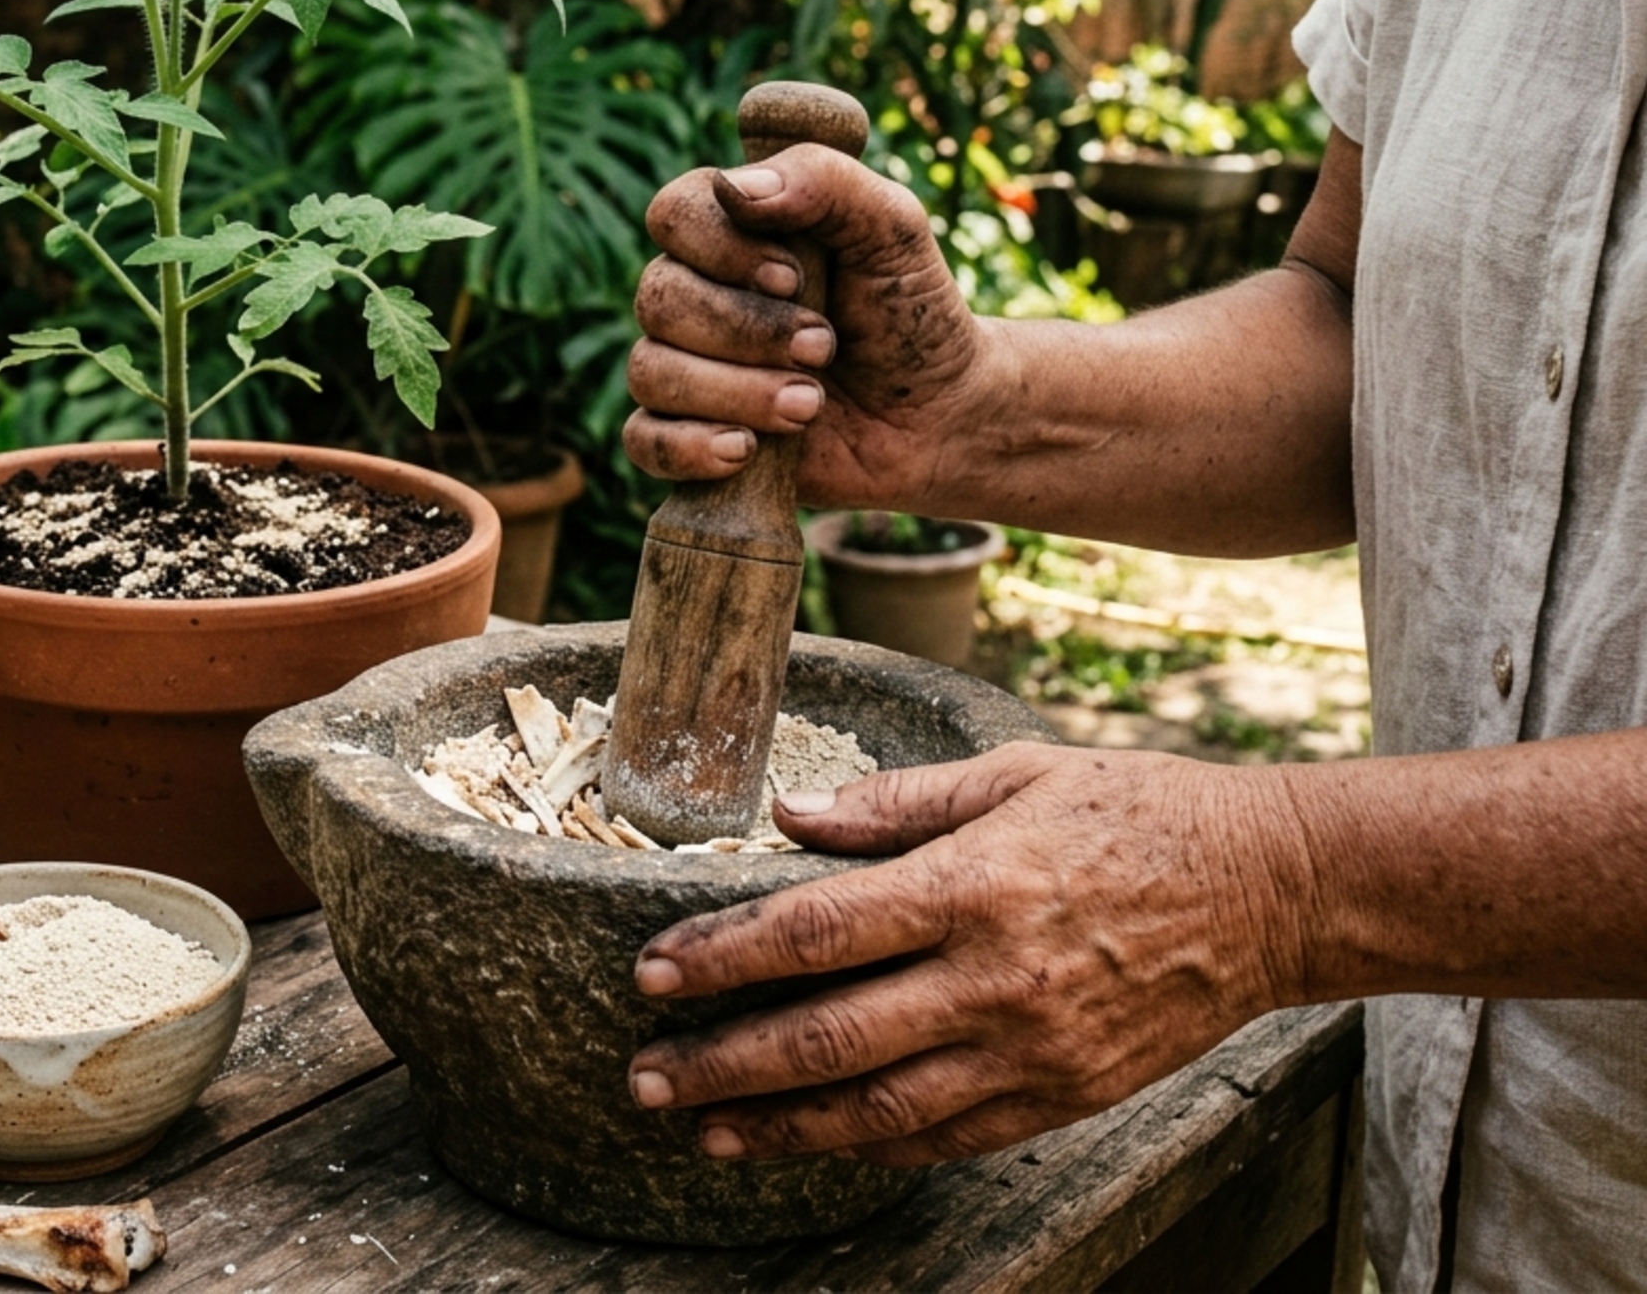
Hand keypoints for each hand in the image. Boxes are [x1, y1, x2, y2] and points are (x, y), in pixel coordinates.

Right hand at [624, 146, 994, 503]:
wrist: (938, 414)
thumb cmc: (911, 310)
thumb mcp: (891, 228)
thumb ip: (824, 181)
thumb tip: (734, 189)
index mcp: (730, 230)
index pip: (672, 214)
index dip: (721, 248)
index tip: (793, 278)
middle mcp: (694, 294)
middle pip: (659, 299)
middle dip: (747, 331)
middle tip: (825, 347)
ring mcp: (685, 367)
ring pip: (651, 371)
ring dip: (737, 391)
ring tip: (811, 405)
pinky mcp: (687, 437)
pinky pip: (644, 442)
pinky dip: (689, 448)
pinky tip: (745, 451)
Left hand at [624, 744, 1313, 1166]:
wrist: (1275, 891)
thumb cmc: (1138, 813)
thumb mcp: (1014, 774)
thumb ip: (895, 799)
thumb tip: (789, 816)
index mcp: (973, 884)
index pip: (815, 932)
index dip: (722, 957)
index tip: (650, 973)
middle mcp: (995, 978)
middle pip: (827, 1037)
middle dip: (723, 1064)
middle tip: (644, 1077)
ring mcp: (1032, 1049)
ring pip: (878, 1109)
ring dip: (780, 1127)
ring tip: (705, 1132)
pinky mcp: (1066, 1095)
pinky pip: (949, 1137)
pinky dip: (871, 1145)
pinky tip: (813, 1143)